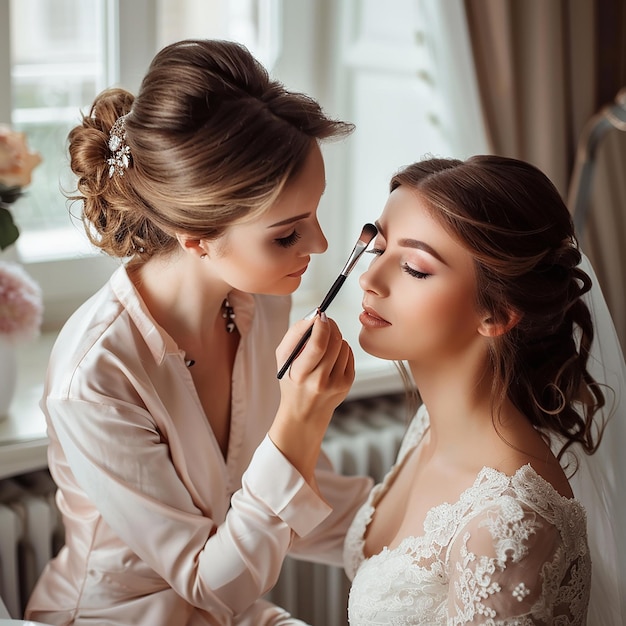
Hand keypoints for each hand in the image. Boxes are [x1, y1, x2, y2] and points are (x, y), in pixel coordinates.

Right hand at [269, 312, 353, 483]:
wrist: (304, 413)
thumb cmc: (292, 380)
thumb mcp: (283, 360)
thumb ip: (295, 335)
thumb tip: (314, 316)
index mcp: (301, 374)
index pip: (318, 345)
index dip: (322, 326)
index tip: (320, 315)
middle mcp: (320, 381)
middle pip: (334, 342)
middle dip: (330, 326)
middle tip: (324, 321)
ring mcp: (337, 383)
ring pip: (343, 345)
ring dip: (335, 338)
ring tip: (324, 345)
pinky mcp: (347, 383)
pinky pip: (348, 353)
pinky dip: (341, 349)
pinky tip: (331, 357)